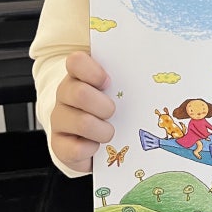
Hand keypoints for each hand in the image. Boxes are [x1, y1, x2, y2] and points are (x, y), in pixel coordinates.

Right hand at [50, 51, 115, 172]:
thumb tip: (152, 71)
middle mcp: (64, 94)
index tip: (108, 81)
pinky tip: (96, 146)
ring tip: (109, 132)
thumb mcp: (115, 88)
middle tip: (113, 112)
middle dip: (105, 106)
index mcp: (78, 74)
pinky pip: (76, 149)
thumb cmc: (107, 106)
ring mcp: (58, 119)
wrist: (91, 139)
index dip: (93, 71)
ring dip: (103, 130)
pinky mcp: (58, 145)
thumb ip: (124, 77)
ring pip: (82, 123)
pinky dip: (92, 149)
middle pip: (80, 94)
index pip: (75, 61)